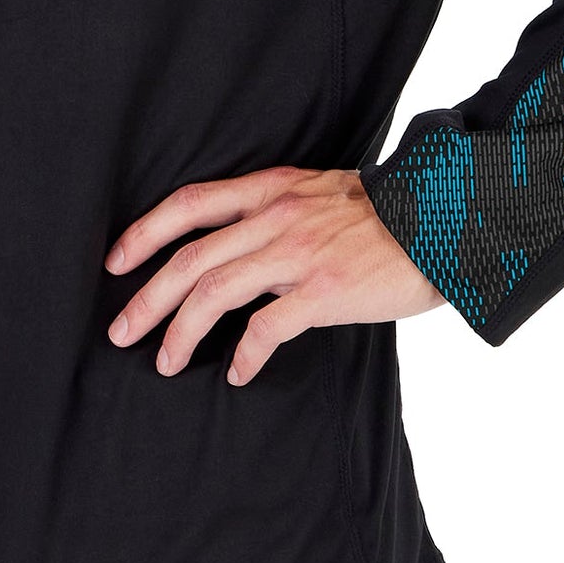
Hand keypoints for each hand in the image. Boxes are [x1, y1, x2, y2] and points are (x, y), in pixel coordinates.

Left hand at [105, 166, 442, 385]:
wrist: (448, 218)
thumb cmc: (389, 212)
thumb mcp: (324, 191)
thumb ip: (280, 212)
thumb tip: (242, 246)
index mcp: (272, 189)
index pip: (188, 203)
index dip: (144, 232)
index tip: (115, 262)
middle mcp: (277, 218)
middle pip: (189, 258)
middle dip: (146, 298)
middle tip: (120, 331)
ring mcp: (300, 254)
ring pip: (214, 293)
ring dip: (181, 332)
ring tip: (165, 361)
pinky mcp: (326, 291)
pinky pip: (267, 328)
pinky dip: (244, 354)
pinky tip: (236, 373)